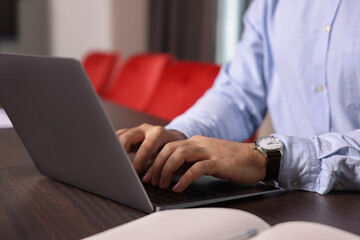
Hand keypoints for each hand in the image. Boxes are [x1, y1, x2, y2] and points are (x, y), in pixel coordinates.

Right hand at [116, 123, 186, 172]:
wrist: (173, 139)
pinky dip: (113, 145)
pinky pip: (117, 137)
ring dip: (114, 147)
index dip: (139, 160)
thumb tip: (145, 180)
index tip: (132, 172)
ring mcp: (136, 130)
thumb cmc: (171, 151)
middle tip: (117, 166)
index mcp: (158, 134)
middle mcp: (146, 129)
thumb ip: (156, 168)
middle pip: (128, 137)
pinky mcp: (129, 133)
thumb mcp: (168, 158)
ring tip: (109, 160)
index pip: (146, 146)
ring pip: (120, 135)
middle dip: (121, 152)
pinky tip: (109, 155)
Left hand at [142, 135, 266, 191]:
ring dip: (167, 170)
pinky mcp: (218, 162)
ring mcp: (208, 151)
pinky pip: (196, 168)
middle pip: (170, 149)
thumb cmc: (231, 160)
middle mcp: (199, 143)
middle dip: (157, 165)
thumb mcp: (206, 158)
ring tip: (162, 184)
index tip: (148, 174)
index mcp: (195, 141)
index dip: (155, 160)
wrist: (255, 158)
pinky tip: (178, 188)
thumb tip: (171, 171)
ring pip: (180, 155)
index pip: (168, 146)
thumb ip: (189, 162)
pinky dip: (184, 179)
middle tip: (152, 181)